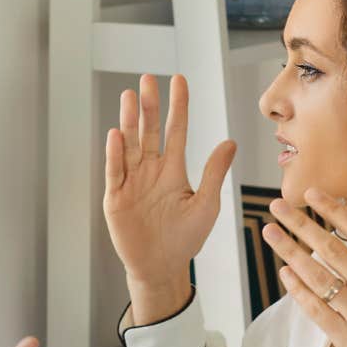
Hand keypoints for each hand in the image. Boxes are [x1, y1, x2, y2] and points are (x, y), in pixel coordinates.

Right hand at [103, 73, 236, 322]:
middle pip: (149, 131)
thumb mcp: (206, 205)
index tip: (178, 80)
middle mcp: (150, 171)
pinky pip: (116, 172)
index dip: (178, 106)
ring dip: (129, 121)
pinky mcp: (116, 198)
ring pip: (130, 145)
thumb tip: (230, 142)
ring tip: (129, 96)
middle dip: (148, 106)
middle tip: (147, 79)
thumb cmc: (186, 239)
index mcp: (173, 170)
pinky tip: (117, 134)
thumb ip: (214, 173)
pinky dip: (116, 154)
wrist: (161, 267)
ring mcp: (131, 183)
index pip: (176, 130)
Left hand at [261, 190, 346, 346]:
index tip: (310, 193)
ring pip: (321, 276)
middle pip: (335, 249)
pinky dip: (299, 290)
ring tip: (270, 233)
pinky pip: (318, 310)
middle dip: (302, 224)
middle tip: (276, 206)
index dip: (334, 210)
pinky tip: (284, 273)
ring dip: (291, 251)